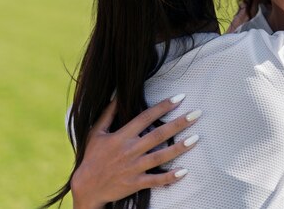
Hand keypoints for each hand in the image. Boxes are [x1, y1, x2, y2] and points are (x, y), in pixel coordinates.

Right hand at [71, 96, 200, 208]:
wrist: (86, 187)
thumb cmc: (92, 157)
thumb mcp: (96, 132)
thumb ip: (108, 114)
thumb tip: (117, 95)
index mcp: (121, 136)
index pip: (146, 117)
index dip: (163, 106)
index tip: (179, 97)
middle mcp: (130, 150)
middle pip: (158, 134)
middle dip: (179, 123)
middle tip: (197, 114)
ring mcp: (134, 167)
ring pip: (161, 156)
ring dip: (179, 147)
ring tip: (196, 138)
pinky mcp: (136, 183)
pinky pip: (156, 180)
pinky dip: (170, 177)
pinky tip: (184, 171)